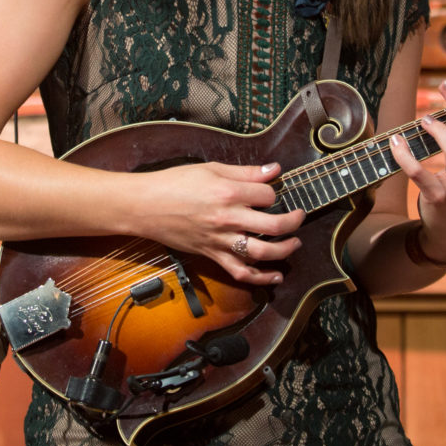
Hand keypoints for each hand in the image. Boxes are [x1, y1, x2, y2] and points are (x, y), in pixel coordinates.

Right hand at [131, 161, 303, 284]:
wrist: (145, 206)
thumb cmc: (175, 183)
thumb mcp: (211, 168)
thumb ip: (245, 171)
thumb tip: (274, 169)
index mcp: (228, 192)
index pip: (267, 195)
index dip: (273, 192)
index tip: (268, 191)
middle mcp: (228, 218)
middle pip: (274, 225)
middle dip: (294, 221)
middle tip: (299, 216)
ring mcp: (221, 240)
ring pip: (262, 252)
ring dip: (285, 250)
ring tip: (295, 243)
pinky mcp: (212, 255)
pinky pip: (241, 272)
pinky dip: (261, 277)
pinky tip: (276, 275)